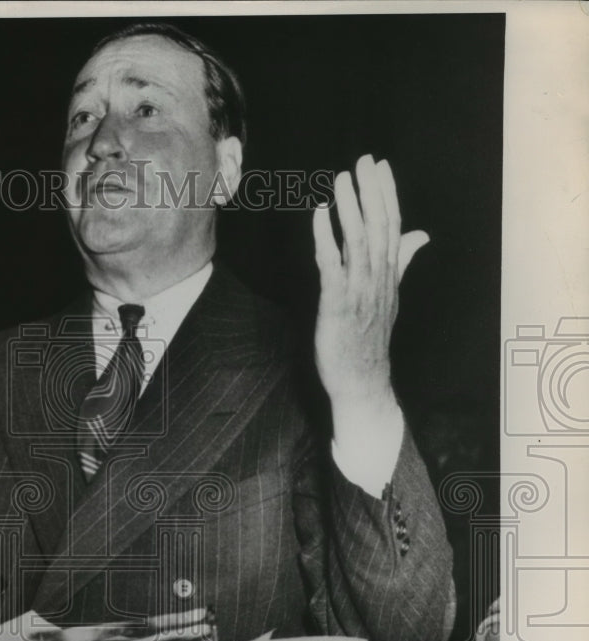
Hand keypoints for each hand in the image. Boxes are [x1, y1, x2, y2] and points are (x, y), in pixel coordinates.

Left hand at [312, 155, 428, 427]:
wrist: (362, 382)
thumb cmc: (369, 340)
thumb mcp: (388, 296)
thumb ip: (401, 262)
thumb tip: (420, 235)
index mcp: (389, 275)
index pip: (393, 226)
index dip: (387, 194)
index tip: (381, 165)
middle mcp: (378, 279)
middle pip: (379, 227)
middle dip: (371, 192)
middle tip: (364, 159)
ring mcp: (359, 292)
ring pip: (359, 242)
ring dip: (350, 208)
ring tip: (341, 179)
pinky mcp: (338, 305)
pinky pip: (332, 266)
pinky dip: (326, 238)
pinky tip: (320, 216)